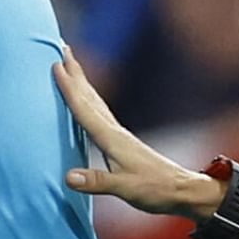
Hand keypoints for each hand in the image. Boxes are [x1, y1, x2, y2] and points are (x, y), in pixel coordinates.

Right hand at [54, 47, 224, 219]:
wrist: (182, 190)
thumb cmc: (154, 189)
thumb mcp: (124, 188)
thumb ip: (96, 181)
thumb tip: (68, 177)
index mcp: (111, 138)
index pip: (84, 108)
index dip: (69, 87)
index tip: (56, 65)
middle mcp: (113, 130)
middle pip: (89, 95)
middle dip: (75, 72)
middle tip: (62, 48)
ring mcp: (118, 133)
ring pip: (94, 100)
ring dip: (81, 81)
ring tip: (71, 65)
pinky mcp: (120, 140)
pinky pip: (99, 111)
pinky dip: (88, 98)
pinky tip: (86, 99)